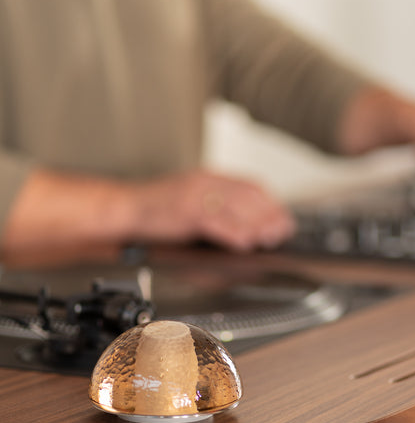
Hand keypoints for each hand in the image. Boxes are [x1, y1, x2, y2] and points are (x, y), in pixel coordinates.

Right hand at [132, 169, 296, 250]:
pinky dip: (234, 233)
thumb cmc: (155, 211)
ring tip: (271, 238)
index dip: (270, 203)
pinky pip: (216, 222)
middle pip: (249, 196)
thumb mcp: (190, 202)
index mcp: (209, 179)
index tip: (283, 217)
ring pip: (237, 208)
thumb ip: (215, 210)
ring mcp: (195, 195)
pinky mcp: (185, 211)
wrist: (123, 208)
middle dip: (270, 215)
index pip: (250, 186)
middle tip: (284, 231)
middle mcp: (205, 183)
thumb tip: (244, 229)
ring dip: (258, 224)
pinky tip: (246, 243)